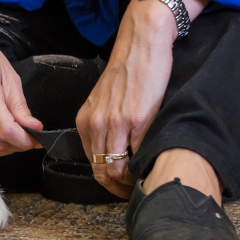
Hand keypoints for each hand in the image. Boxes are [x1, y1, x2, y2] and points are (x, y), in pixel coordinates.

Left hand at [75, 0, 177, 197]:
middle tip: (136, 191)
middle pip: (103, 172)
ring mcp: (116, 123)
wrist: (141, 47)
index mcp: (86, 121)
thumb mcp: (104, 103)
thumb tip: (113, 158)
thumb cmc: (126, 75)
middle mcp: (96, 124)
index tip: (124, 188)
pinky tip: (154, 166)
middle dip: (119, 188)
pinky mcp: (139, 120)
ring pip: (117, 169)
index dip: (109, 182)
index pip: (93, 165)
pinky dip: (146, 166)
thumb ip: (103, 128)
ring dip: (131, 182)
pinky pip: (139, 155)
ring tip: (145, 182)